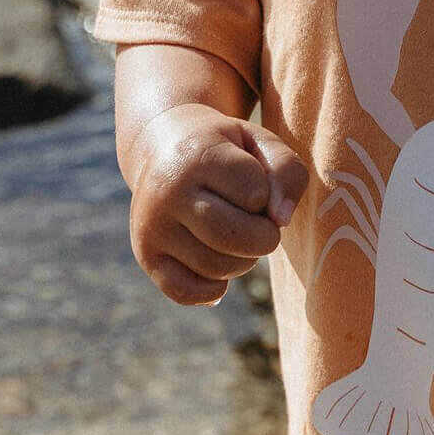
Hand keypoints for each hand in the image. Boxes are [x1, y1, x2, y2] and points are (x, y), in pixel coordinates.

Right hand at [127, 104, 308, 305]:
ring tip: (235, 235)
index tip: (253, 184)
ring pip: (217, 269)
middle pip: (236, 239)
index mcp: (197, 156)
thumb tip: (281, 220)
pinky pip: (186, 292)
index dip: (267, 195)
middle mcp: (166, 191)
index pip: (257, 195)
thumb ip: (287, 171)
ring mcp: (151, 225)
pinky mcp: (146, 254)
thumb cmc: (225, 149)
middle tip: (258, 224)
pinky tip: (218, 269)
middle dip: (264, 238)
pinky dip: (212, 290)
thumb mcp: (261, 141)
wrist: (164, 148)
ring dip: (242, 260)